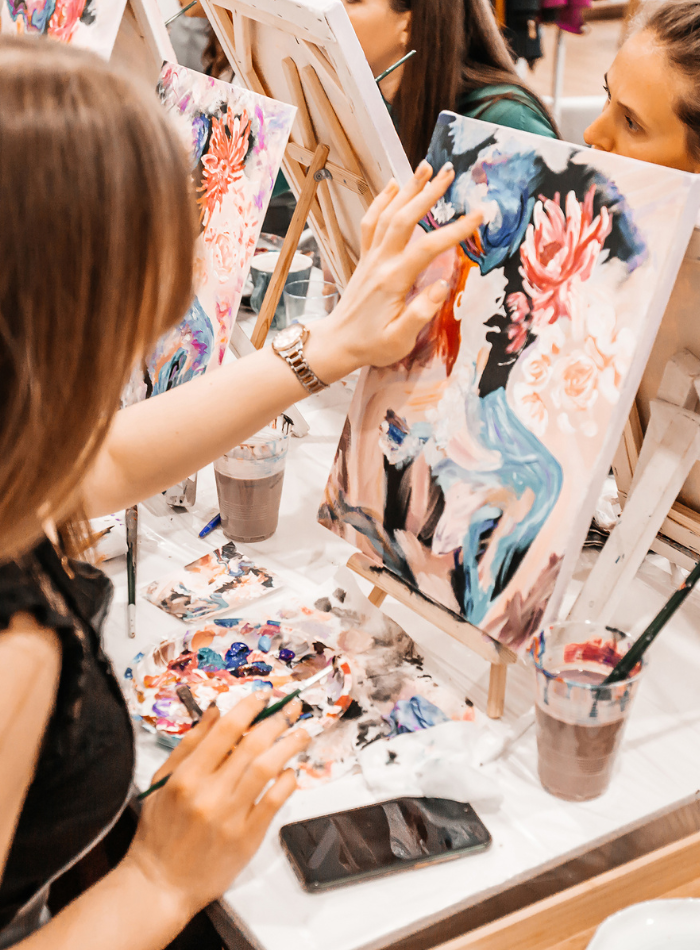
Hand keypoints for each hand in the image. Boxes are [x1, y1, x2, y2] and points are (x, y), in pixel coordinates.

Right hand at [123, 692, 309, 916]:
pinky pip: (274, 802)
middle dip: (277, 720)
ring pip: (267, 769)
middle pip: (252, 745)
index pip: (226, 730)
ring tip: (302, 733)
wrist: (160, 884)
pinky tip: (291, 771)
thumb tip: (215, 711)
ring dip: (289, 746)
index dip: (249, 707)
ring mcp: (230, 817)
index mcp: (186, 777)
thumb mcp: (162, 782)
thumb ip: (189, 744)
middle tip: (292, 708)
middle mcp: (209, 794)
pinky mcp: (247, 838)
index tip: (264, 694)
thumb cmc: (159, 833)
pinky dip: (286, 782)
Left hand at [304, 160, 481, 380]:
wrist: (337, 343)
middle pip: (404, 219)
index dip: (455, 230)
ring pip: (387, 214)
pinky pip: (371, 222)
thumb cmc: (371, 345)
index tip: (478, 215)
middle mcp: (380, 263)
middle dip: (427, 193)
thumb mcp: (400, 340)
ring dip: (407, 189)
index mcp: (393, 281)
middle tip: (449, 172)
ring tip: (425, 167)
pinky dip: (381, 200)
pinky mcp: (365, 258)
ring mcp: (370, 257)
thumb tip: (443, 286)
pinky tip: (393, 185)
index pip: (428, 248)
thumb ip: (420, 314)